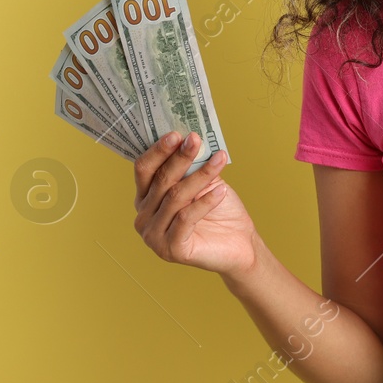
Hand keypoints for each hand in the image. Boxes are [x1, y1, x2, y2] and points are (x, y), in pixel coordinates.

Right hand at [133, 132, 257, 275]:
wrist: (239, 243)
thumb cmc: (219, 211)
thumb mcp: (204, 183)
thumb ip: (192, 167)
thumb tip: (190, 139)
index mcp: (146, 198)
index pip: (144, 169)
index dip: (159, 151)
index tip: (177, 134)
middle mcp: (143, 217)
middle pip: (160, 181)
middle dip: (180, 158)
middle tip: (196, 140)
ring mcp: (153, 235)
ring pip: (175, 197)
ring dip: (200, 176)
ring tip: (219, 160)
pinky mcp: (170, 249)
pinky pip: (185, 219)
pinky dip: (205, 203)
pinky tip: (222, 191)